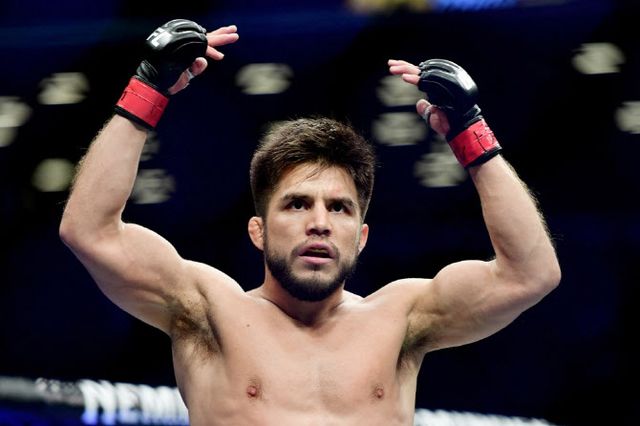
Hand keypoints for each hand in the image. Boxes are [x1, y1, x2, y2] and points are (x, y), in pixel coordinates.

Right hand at [114, 20, 238, 129]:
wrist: (155, 83)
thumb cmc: (170, 79)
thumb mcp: (187, 75)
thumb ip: (196, 67)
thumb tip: (203, 61)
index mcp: (187, 49)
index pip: (204, 41)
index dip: (216, 37)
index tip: (229, 33)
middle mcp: (185, 45)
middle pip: (206, 37)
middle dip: (221, 34)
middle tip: (235, 30)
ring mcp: (183, 46)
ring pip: (204, 40)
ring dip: (220, 38)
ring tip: (234, 36)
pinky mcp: (182, 51)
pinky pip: (199, 49)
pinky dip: (209, 52)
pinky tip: (220, 57)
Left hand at [388, 58, 500, 167]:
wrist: (461, 130)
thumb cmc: (448, 125)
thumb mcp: (434, 117)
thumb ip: (426, 110)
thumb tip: (419, 103)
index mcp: (439, 86)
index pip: (423, 73)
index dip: (408, 69)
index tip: (394, 66)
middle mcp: (444, 82)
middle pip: (422, 69)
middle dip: (405, 66)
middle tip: (390, 64)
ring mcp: (447, 84)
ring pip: (424, 73)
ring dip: (407, 70)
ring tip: (393, 69)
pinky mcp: (448, 89)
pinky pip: (430, 82)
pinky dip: (417, 79)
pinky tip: (404, 78)